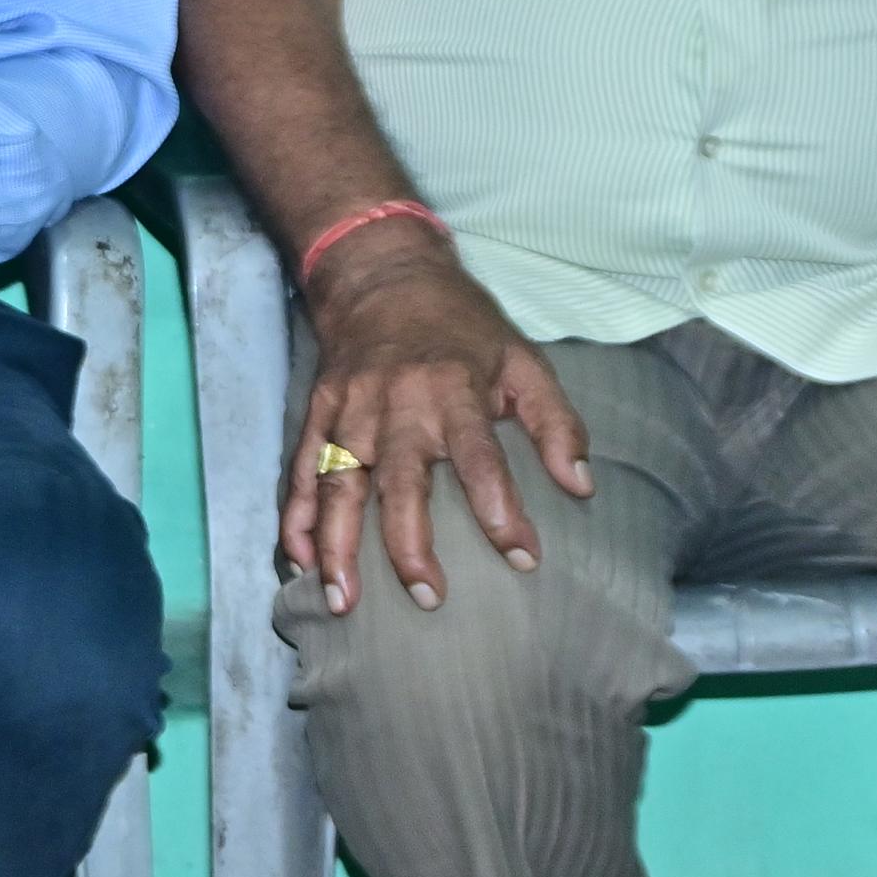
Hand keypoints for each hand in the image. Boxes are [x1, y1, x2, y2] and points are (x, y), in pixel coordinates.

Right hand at [287, 223, 592, 615]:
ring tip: (343, 602)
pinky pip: (301, 471)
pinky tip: (299, 562)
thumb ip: (555, 423)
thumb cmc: (463, 329)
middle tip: (428, 597)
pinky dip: (295, 517)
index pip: (479, 459)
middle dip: (409, 543)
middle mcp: (396, 404)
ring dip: (337, 544)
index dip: (501, 510)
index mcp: (453, 390)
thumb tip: (581, 486)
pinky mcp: (318, 413)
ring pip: (338, 484)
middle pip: (398, 481)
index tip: (523, 558)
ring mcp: (349, 410)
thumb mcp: (524, 361)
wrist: (383, 275)